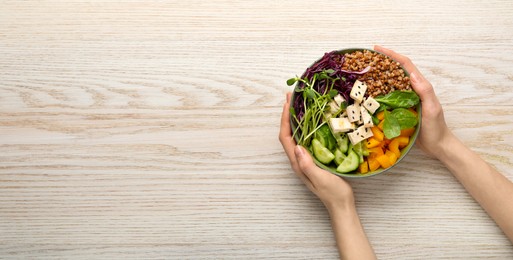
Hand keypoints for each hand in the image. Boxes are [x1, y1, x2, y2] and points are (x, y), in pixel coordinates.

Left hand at [279, 92, 353, 211]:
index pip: (285, 137)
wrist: (342, 205)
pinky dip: (307, 125)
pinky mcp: (315, 158)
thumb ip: (308, 165)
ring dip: (296, 118)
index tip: (287, 103)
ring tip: (300, 102)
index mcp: (298, 163)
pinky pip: (307, 138)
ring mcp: (306, 158)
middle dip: (288, 114)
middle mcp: (299, 159)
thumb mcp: (320, 179)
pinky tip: (314, 119)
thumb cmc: (333, 194)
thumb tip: (297, 148)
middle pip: (288, 133)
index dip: (285, 119)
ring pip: (297, 134)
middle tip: (292, 96)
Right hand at [374, 45, 451, 157]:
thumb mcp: (432, 109)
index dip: (392, 55)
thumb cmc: (436, 128)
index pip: (405, 65)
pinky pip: (387, 97)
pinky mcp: (400, 109)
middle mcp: (412, 90)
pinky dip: (378, 91)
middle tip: (366, 57)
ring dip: (379, 75)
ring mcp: (405, 99)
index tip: (377, 49)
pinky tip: (368, 92)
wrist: (437, 146)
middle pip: (396, 70)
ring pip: (390, 82)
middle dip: (383, 61)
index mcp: (420, 86)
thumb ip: (425, 91)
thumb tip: (411, 75)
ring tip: (364, 71)